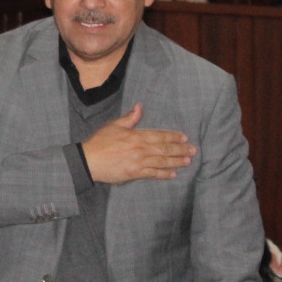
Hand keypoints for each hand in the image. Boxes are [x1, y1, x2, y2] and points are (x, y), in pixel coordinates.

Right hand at [79, 103, 195, 184]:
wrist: (89, 160)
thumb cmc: (100, 141)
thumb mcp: (114, 126)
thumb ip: (130, 118)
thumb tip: (139, 107)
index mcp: (136, 136)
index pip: (159, 135)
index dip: (173, 137)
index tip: (184, 138)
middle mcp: (140, 149)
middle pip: (164, 149)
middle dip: (180, 150)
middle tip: (193, 151)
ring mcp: (138, 162)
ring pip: (161, 162)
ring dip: (176, 162)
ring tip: (187, 162)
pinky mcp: (134, 173)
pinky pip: (152, 174)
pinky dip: (163, 174)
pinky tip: (173, 174)